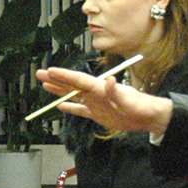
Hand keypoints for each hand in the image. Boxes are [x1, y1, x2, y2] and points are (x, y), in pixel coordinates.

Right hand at [36, 66, 173, 133]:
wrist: (148, 117)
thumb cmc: (140, 107)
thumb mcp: (129, 100)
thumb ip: (117, 92)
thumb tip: (109, 80)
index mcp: (100, 88)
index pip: (78, 80)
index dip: (63, 76)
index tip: (49, 71)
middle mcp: (95, 93)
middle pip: (71, 85)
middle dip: (56, 79)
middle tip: (40, 73)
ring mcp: (95, 103)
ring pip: (73, 95)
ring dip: (59, 91)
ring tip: (45, 85)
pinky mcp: (98, 114)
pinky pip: (80, 110)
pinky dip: (70, 108)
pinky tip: (60, 106)